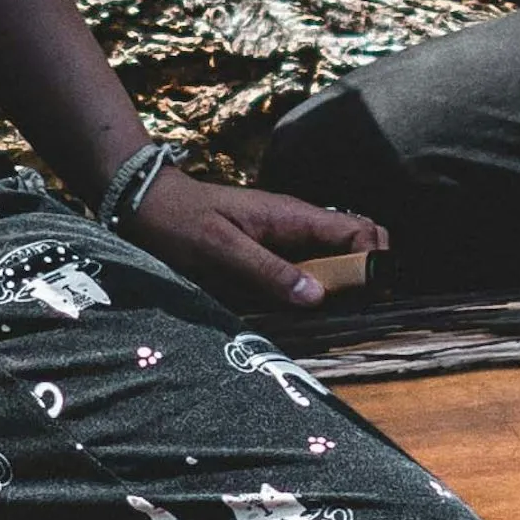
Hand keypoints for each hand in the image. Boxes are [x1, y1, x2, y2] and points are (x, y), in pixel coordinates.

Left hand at [133, 166, 384, 315]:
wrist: (146, 203)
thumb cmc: (180, 221)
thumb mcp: (221, 249)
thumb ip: (268, 271)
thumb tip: (318, 297)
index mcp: (294, 216)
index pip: (359, 230)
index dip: (374, 260)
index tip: (370, 295)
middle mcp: (297, 224)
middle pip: (355, 242)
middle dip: (364, 273)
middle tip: (354, 310)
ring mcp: (285, 236)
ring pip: (333, 257)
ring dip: (340, 284)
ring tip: (332, 316)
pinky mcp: (270, 249)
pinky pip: (306, 266)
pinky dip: (314, 286)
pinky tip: (302, 308)